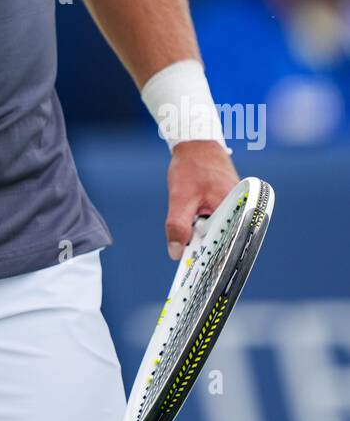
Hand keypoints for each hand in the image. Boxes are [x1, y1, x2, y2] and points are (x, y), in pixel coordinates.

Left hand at [165, 139, 239, 259]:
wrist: (196, 143)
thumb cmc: (191, 167)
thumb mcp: (180, 197)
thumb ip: (177, 225)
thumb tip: (176, 253)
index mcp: (236, 208)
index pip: (229, 243)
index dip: (214, 261)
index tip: (201, 277)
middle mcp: (243, 210)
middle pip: (226, 241)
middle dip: (209, 253)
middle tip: (193, 270)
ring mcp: (238, 208)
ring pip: (222, 234)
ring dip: (207, 242)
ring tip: (193, 255)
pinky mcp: (231, 207)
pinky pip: (220, 225)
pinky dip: (208, 232)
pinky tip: (195, 240)